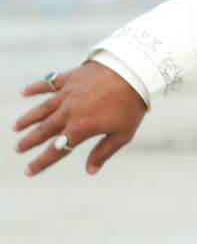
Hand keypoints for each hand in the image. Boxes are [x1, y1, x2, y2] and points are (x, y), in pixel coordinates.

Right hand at [13, 61, 147, 175]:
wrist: (134, 72)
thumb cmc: (131, 106)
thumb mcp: (122, 134)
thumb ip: (103, 152)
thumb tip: (90, 171)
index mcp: (81, 128)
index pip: (56, 150)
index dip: (41, 162)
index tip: (28, 170)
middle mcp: (69, 112)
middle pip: (44, 130)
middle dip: (29, 141)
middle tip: (17, 149)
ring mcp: (67, 94)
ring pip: (42, 109)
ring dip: (28, 118)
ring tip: (16, 127)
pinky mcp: (69, 78)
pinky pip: (48, 84)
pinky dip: (35, 88)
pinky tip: (23, 92)